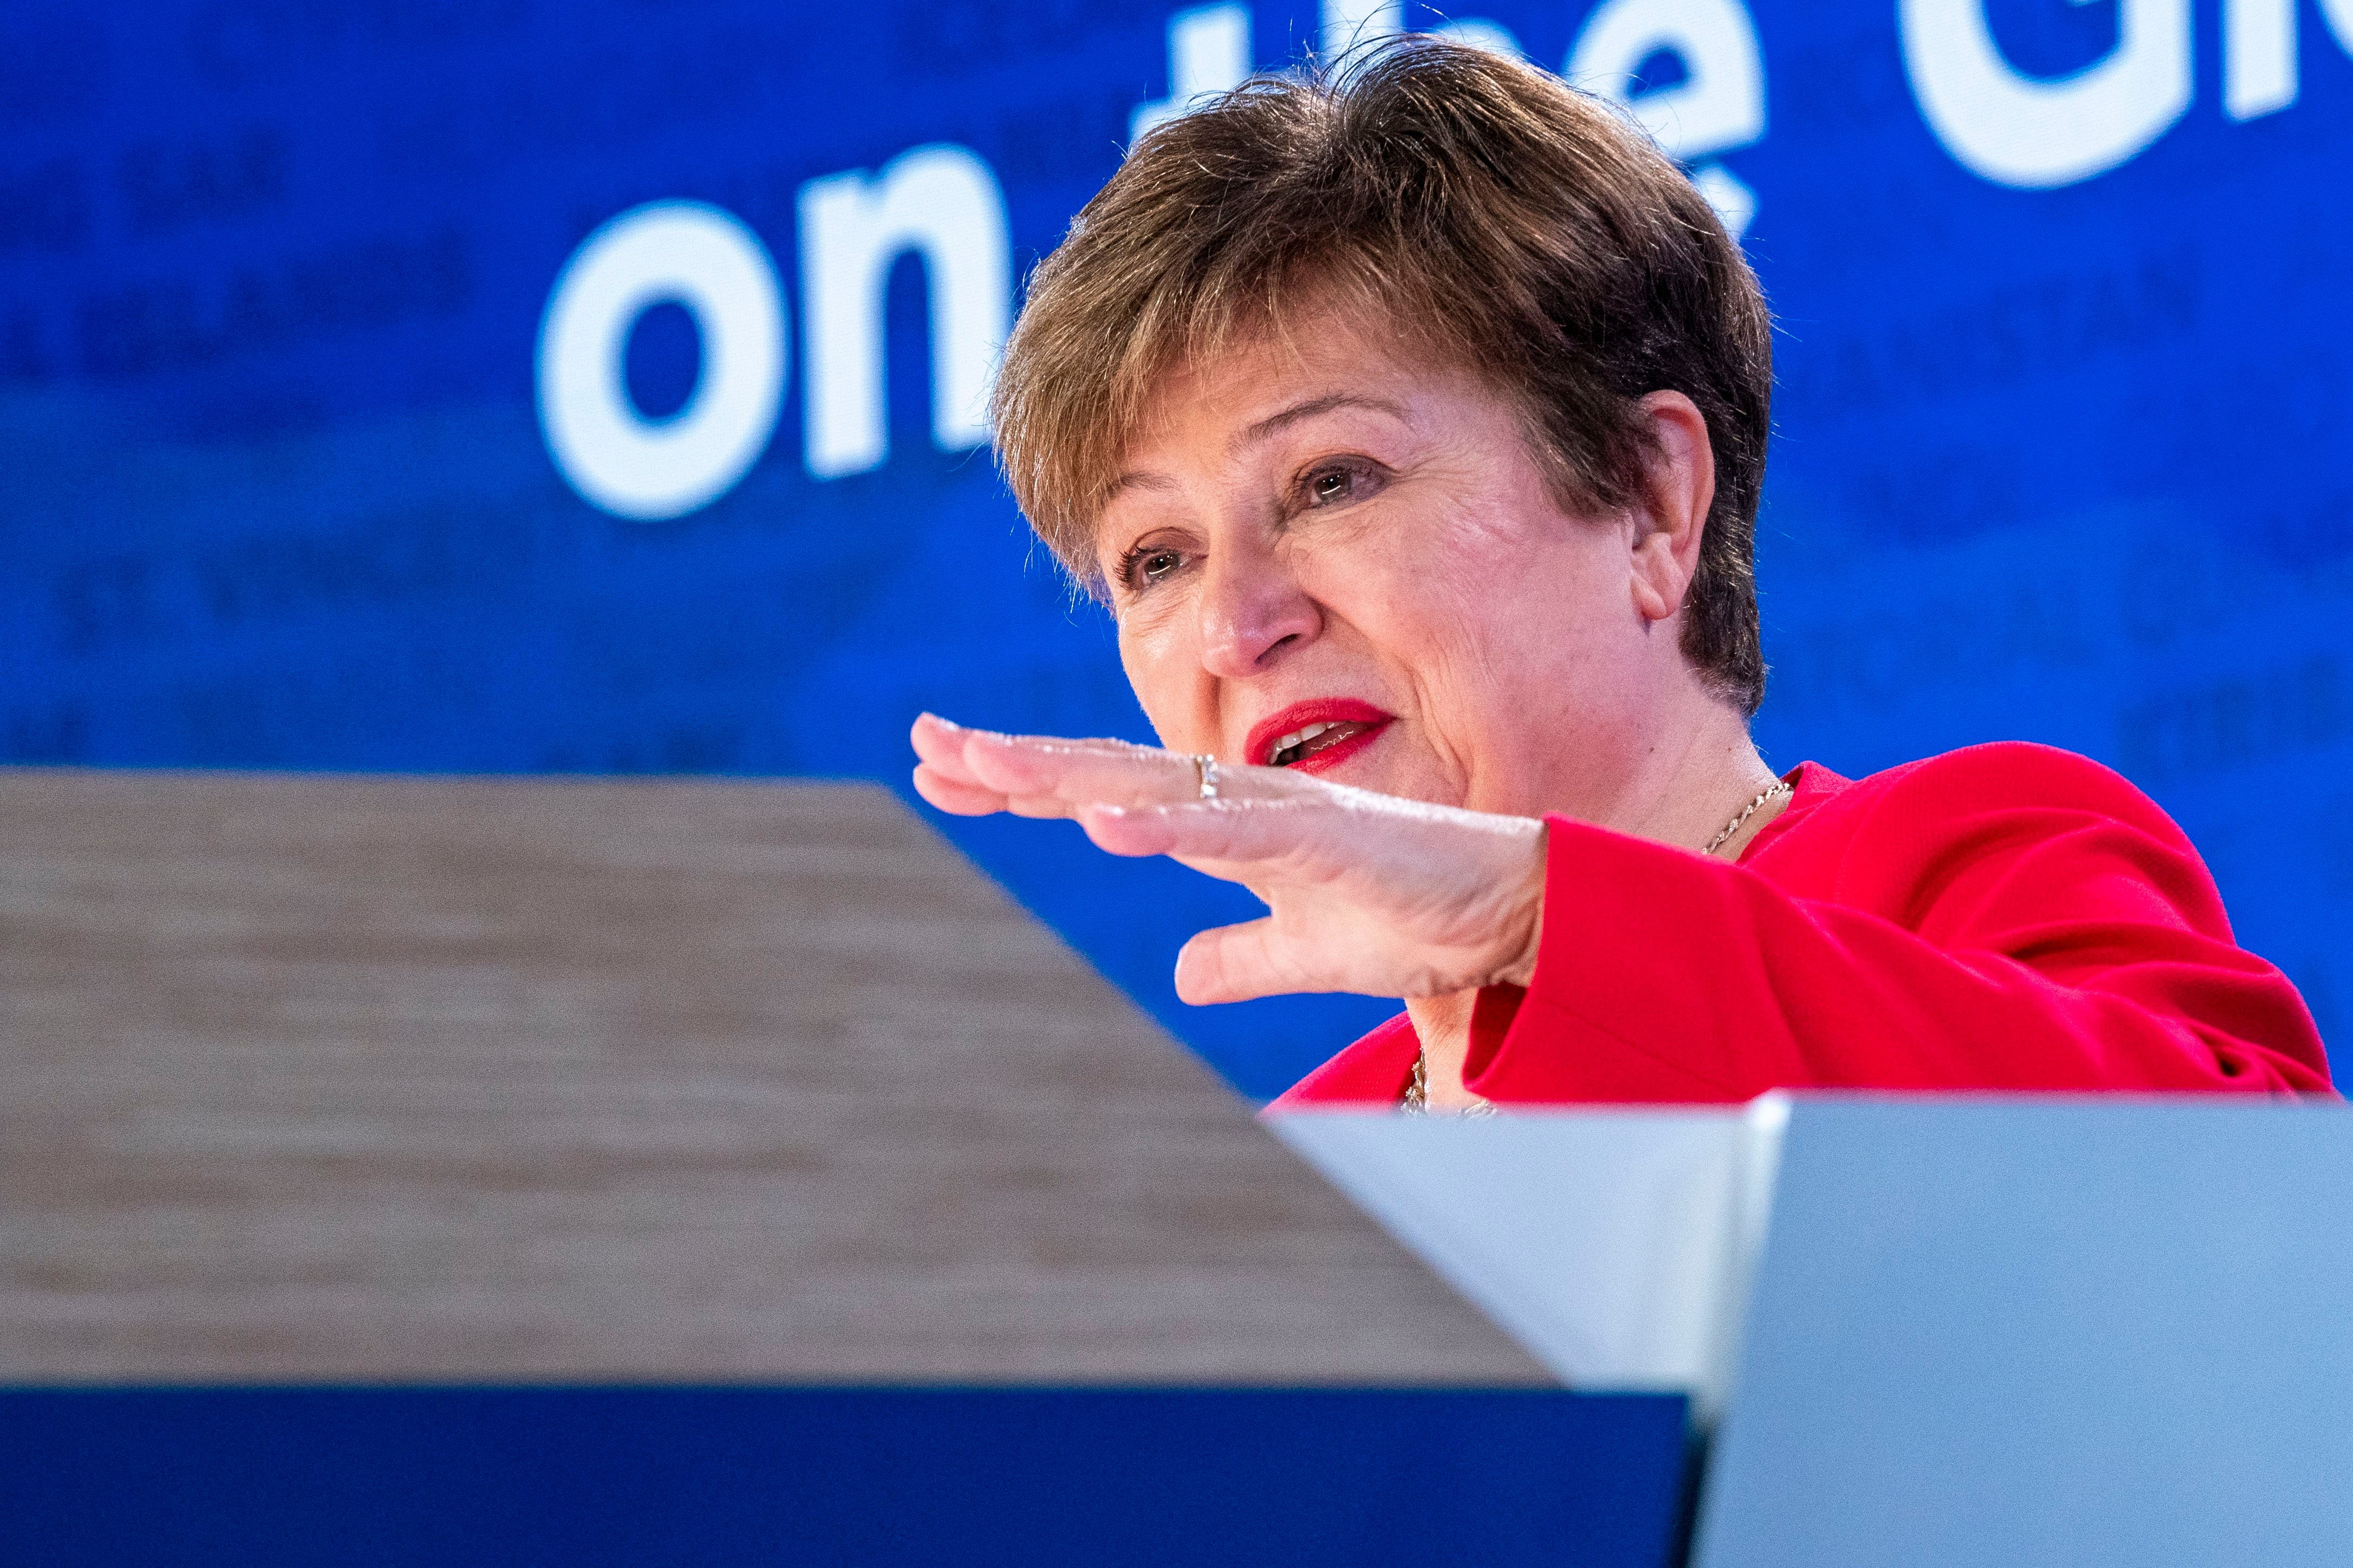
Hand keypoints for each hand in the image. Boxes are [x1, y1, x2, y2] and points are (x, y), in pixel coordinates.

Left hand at [909, 713, 1546, 1005]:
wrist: (1506, 915)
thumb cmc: (1409, 919)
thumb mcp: (1304, 953)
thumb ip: (1242, 957)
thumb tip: (1187, 975)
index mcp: (1223, 827)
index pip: (1103, 795)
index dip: (1023, 785)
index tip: (943, 773)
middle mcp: (1237, 804)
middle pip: (1104, 775)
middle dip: (1013, 763)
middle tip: (926, 746)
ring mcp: (1277, 814)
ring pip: (1153, 787)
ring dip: (1066, 777)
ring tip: (985, 767)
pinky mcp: (1323, 839)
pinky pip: (1232, 831)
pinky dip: (1166, 827)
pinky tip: (1102, 826)